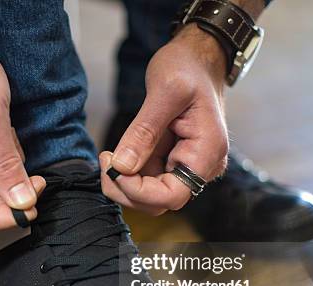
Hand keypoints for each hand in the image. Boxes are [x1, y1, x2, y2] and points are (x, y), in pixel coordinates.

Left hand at [100, 24, 228, 214]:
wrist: (197, 57)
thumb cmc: (187, 67)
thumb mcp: (165, 92)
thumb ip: (143, 132)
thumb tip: (122, 167)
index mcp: (207, 152)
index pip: (171, 195)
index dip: (137, 191)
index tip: (113, 167)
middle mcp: (201, 167)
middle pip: (159, 202)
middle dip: (125, 189)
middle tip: (105, 159)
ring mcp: (186, 166)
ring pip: (150, 196)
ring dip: (123, 184)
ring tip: (108, 156)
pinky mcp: (172, 161)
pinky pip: (147, 181)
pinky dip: (127, 174)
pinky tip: (116, 154)